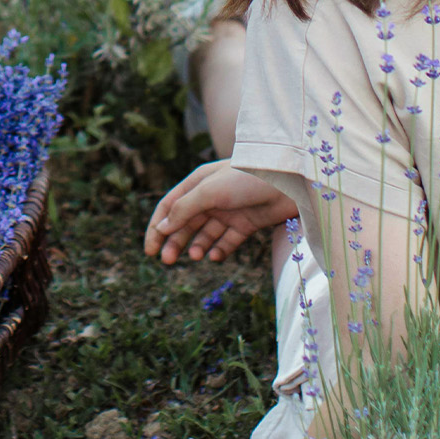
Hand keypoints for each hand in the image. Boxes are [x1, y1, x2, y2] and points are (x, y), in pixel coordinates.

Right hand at [148, 161, 295, 264]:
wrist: (289, 180)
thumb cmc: (246, 178)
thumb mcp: (209, 192)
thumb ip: (184, 210)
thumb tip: (162, 227)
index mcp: (197, 183)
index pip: (169, 207)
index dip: (157, 228)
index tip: (150, 250)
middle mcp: (211, 197)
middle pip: (186, 223)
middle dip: (175, 242)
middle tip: (167, 261)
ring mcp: (230, 211)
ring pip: (206, 234)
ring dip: (197, 246)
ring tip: (195, 256)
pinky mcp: (248, 223)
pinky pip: (228, 241)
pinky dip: (219, 250)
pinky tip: (215, 256)